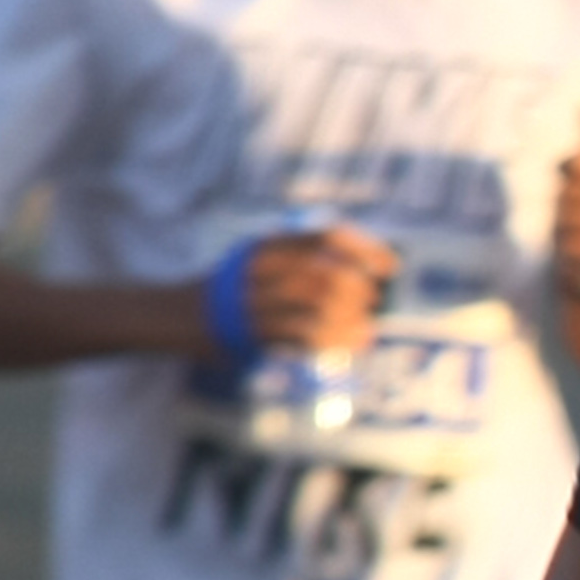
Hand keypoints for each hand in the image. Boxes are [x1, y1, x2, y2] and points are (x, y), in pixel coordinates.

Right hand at [233, 226, 394, 355]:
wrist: (187, 314)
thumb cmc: (241, 285)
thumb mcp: (266, 258)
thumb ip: (308, 257)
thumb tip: (370, 268)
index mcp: (267, 245)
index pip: (325, 238)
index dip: (365, 250)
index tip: (391, 266)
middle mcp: (260, 269)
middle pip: (326, 272)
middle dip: (359, 287)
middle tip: (372, 298)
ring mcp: (255, 301)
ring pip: (319, 306)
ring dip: (352, 317)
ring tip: (368, 325)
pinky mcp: (254, 332)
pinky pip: (306, 335)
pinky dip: (339, 339)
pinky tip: (357, 341)